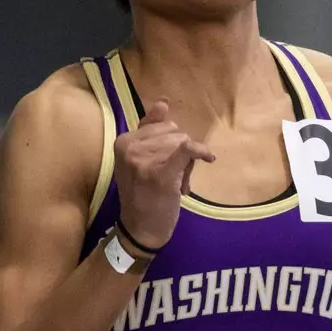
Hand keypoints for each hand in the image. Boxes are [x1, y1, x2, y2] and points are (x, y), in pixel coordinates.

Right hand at [111, 99, 214, 249]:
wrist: (140, 228)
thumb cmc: (143, 195)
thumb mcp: (140, 159)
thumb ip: (150, 130)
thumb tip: (163, 102)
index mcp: (123, 140)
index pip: (161, 125)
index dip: (171, 142)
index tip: (167, 163)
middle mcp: (130, 147)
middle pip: (173, 132)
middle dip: (179, 151)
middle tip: (172, 175)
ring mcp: (143, 160)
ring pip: (182, 142)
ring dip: (186, 162)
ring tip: (176, 182)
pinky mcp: (161, 173)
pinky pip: (187, 149)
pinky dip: (200, 152)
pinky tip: (208, 158)